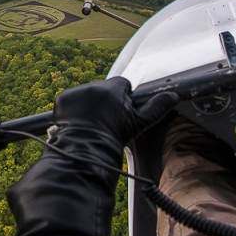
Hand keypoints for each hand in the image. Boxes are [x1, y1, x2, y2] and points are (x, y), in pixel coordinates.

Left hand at [53, 76, 178, 146]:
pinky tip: (79, 121)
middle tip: (107, 120)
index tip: (120, 112)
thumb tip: (173, 95)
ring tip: (93, 122)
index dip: (123, 98)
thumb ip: (156, 107)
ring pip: (88, 93)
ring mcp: (76, 92)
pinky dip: (75, 107)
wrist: (85, 151)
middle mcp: (93, 86)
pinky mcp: (62, 99)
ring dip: (90, 103)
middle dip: (106, 100)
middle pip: (104, 88)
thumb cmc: (114, 138)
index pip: (123, 84)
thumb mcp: (139, 123)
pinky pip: (72, 99)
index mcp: (113, 89)